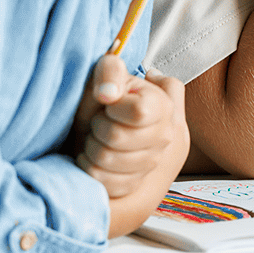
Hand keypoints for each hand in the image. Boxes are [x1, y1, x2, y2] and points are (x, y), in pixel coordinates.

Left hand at [75, 56, 189, 198]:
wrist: (94, 126)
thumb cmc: (101, 100)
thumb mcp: (105, 74)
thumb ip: (111, 69)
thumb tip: (108, 94)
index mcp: (164, 106)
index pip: (139, 112)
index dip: (114, 107)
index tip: (109, 103)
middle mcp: (164, 136)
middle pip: (117, 138)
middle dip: (97, 127)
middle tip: (100, 122)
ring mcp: (150, 163)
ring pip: (106, 160)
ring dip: (91, 147)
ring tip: (96, 138)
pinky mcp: (134, 183)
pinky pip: (102, 181)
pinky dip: (89, 168)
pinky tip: (93, 157)